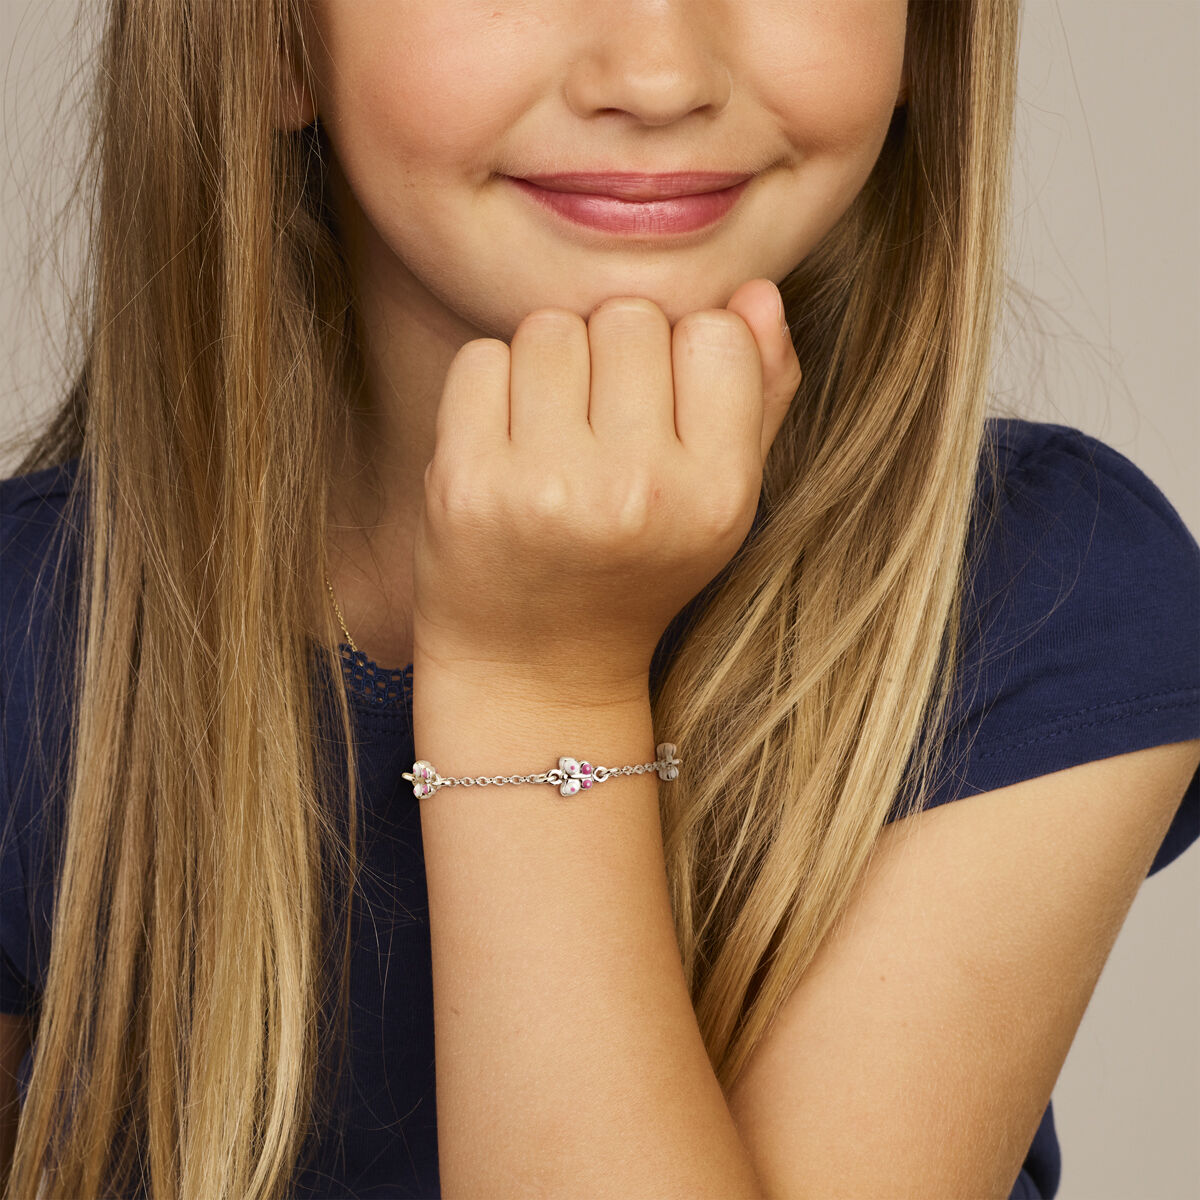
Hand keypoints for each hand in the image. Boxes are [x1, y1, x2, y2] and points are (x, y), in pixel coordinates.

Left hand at [411, 277, 801, 696]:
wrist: (534, 669)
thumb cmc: (632, 571)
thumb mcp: (718, 502)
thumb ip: (758, 398)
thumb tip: (756, 292)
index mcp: (718, 495)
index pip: (713, 333)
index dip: (682, 361)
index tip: (661, 416)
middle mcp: (637, 492)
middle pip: (628, 317)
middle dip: (611, 358)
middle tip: (598, 432)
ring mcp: (547, 488)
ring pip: (550, 327)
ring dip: (547, 367)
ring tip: (551, 439)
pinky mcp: (466, 483)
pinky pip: (481, 358)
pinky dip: (488, 390)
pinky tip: (502, 448)